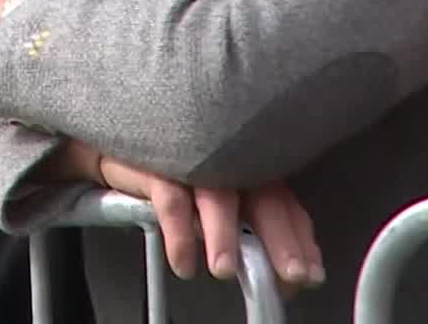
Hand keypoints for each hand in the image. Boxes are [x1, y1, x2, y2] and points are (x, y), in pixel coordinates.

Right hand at [93, 156, 322, 290]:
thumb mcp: (218, 201)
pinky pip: (171, 200)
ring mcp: (193, 160)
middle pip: (265, 198)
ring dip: (225, 236)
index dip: (301, 240)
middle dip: (281, 239)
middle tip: (291, 274)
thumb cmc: (175, 178)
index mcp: (251, 169)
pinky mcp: (157, 164)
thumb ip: (246, 229)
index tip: (309, 275)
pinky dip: (179, 234)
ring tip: (225, 270)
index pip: (286, 205)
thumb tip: (279, 275)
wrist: (118, 151)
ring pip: (218, 197)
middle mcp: (229, 162)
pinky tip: (183, 262)